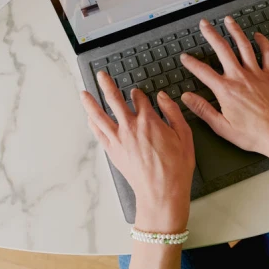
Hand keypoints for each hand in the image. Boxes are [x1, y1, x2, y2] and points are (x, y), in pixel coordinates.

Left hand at [81, 74, 194, 232]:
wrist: (161, 192)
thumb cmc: (175, 167)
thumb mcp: (184, 135)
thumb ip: (173, 112)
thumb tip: (163, 97)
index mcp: (149, 120)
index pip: (139, 98)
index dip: (138, 94)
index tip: (138, 93)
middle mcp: (130, 126)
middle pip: (114, 99)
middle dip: (107, 85)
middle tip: (101, 75)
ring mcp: (118, 139)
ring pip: (99, 115)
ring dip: (90, 102)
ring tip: (83, 93)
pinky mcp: (112, 152)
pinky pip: (98, 133)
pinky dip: (92, 123)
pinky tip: (89, 118)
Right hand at [179, 17, 268, 157]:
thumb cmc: (253, 134)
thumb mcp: (222, 127)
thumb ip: (203, 110)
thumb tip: (187, 98)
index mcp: (226, 90)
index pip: (203, 72)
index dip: (191, 63)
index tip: (184, 57)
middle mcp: (240, 77)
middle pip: (222, 50)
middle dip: (211, 34)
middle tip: (204, 24)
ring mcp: (256, 74)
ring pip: (244, 46)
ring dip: (235, 31)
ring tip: (228, 20)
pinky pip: (267, 54)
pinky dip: (263, 43)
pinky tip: (258, 35)